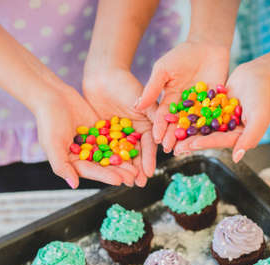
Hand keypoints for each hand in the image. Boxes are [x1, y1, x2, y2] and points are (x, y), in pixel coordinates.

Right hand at [34, 85, 134, 188]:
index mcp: (70, 161)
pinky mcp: (98, 130)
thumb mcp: (52, 144)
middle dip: (118, 171)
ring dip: (123, 160)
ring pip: (110, 153)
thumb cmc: (48, 120)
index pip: (91, 171)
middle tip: (133, 176)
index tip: (119, 180)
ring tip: (136, 166)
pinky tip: (134, 147)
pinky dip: (122, 143)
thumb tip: (74, 184)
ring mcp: (91, 142)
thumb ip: (62, 166)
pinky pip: (112, 139)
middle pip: (103, 165)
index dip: (105, 176)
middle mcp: (82, 154)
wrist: (52, 95)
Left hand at [83, 67, 156, 186]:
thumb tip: (166, 131)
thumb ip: (154, 114)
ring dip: (123, 169)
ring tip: (124, 183)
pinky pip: (105, 149)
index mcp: (147, 125)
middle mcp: (135, 133)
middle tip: (137, 184)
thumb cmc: (125, 84)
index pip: (149, 146)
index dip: (149, 160)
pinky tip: (106, 172)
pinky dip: (107, 161)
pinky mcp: (105, 134)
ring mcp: (120, 135)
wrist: (103, 75)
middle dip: (137, 169)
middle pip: (137, 154)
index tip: (148, 173)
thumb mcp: (143, 99)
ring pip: (122, 155)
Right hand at [135, 41, 229, 152]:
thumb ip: (152, 88)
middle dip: (173, 138)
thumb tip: (137, 106)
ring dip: (190, 138)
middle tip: (170, 150)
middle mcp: (184, 107)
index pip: (163, 118)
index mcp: (170, 100)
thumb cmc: (182, 55)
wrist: (207, 45)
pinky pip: (212, 119)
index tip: (156, 139)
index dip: (160, 128)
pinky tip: (207, 138)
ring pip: (194, 126)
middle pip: (178, 126)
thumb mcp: (163, 69)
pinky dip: (209, 129)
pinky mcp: (216, 105)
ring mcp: (200, 107)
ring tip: (186, 148)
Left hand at [174, 62, 269, 161]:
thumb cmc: (262, 96)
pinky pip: (200, 113)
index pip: (219, 141)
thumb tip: (237, 158)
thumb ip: (249, 138)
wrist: (259, 74)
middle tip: (175, 148)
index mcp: (239, 136)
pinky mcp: (215, 109)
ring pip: (201, 127)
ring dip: (187, 132)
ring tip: (172, 136)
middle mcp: (229, 130)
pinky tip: (176, 118)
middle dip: (191, 142)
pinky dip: (189, 116)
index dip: (204, 143)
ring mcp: (221, 120)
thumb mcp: (259, 118)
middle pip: (207, 137)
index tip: (189, 145)